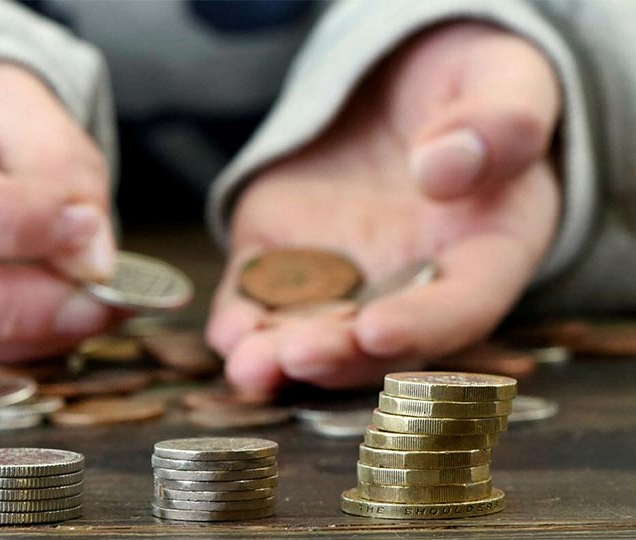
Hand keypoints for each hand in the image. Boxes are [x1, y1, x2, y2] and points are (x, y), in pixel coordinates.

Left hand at [207, 23, 560, 390]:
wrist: (403, 84)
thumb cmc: (471, 86)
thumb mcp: (505, 82)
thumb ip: (498, 123)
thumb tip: (444, 168)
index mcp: (486, 251)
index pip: (464, 304)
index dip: (424, 324)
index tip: (378, 330)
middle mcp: (410, 282)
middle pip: (377, 341)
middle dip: (337, 356)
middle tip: (297, 357)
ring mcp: (343, 275)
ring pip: (313, 332)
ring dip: (279, 358)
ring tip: (250, 367)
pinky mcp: (285, 255)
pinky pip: (259, 296)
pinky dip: (241, 320)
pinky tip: (227, 333)